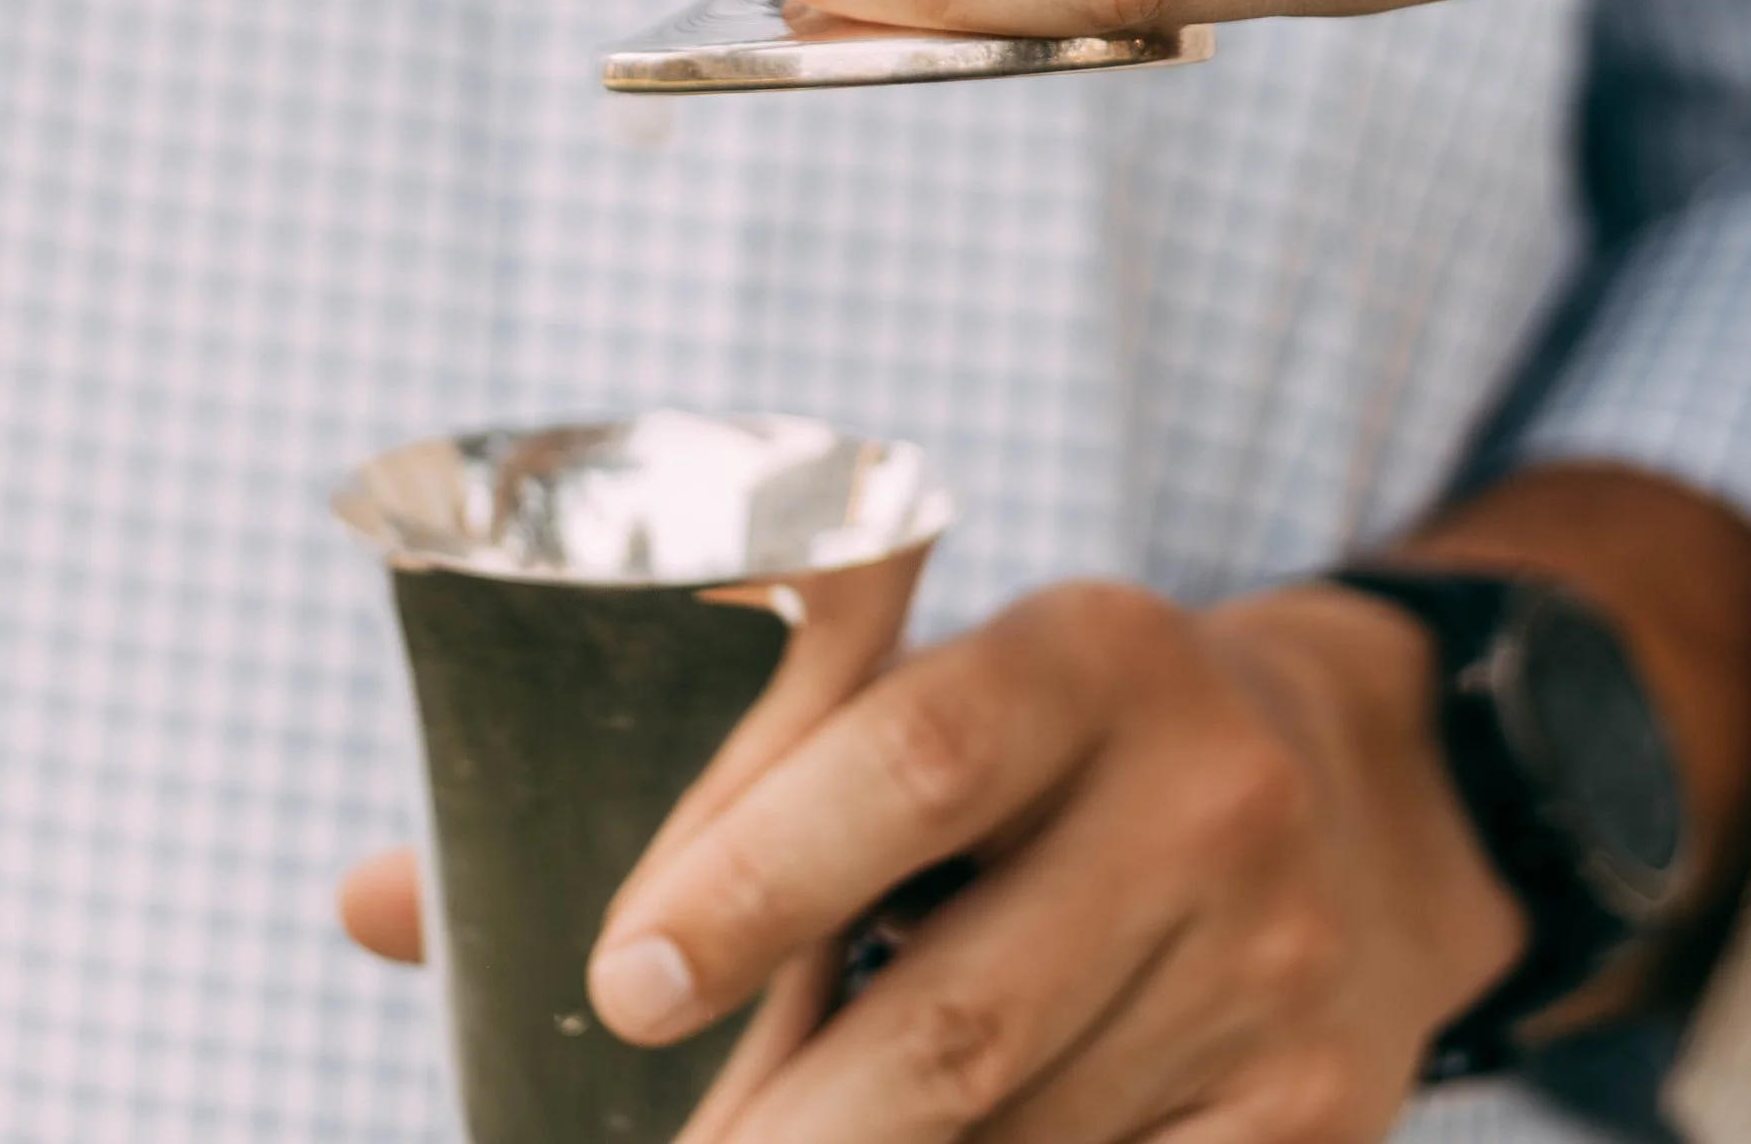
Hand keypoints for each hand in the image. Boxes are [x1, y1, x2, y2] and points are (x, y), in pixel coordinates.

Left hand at [577, 578, 1515, 1143]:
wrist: (1366, 808)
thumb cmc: (1054, 764)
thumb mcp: (926, 709)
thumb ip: (697, 792)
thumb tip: (384, 905)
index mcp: (1092, 654)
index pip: (909, 754)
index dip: (751, 874)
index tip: (621, 982)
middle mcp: (1204, 797)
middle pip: (948, 1021)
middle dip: (773, 1134)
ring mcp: (1272, 969)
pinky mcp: (1320, 1120)